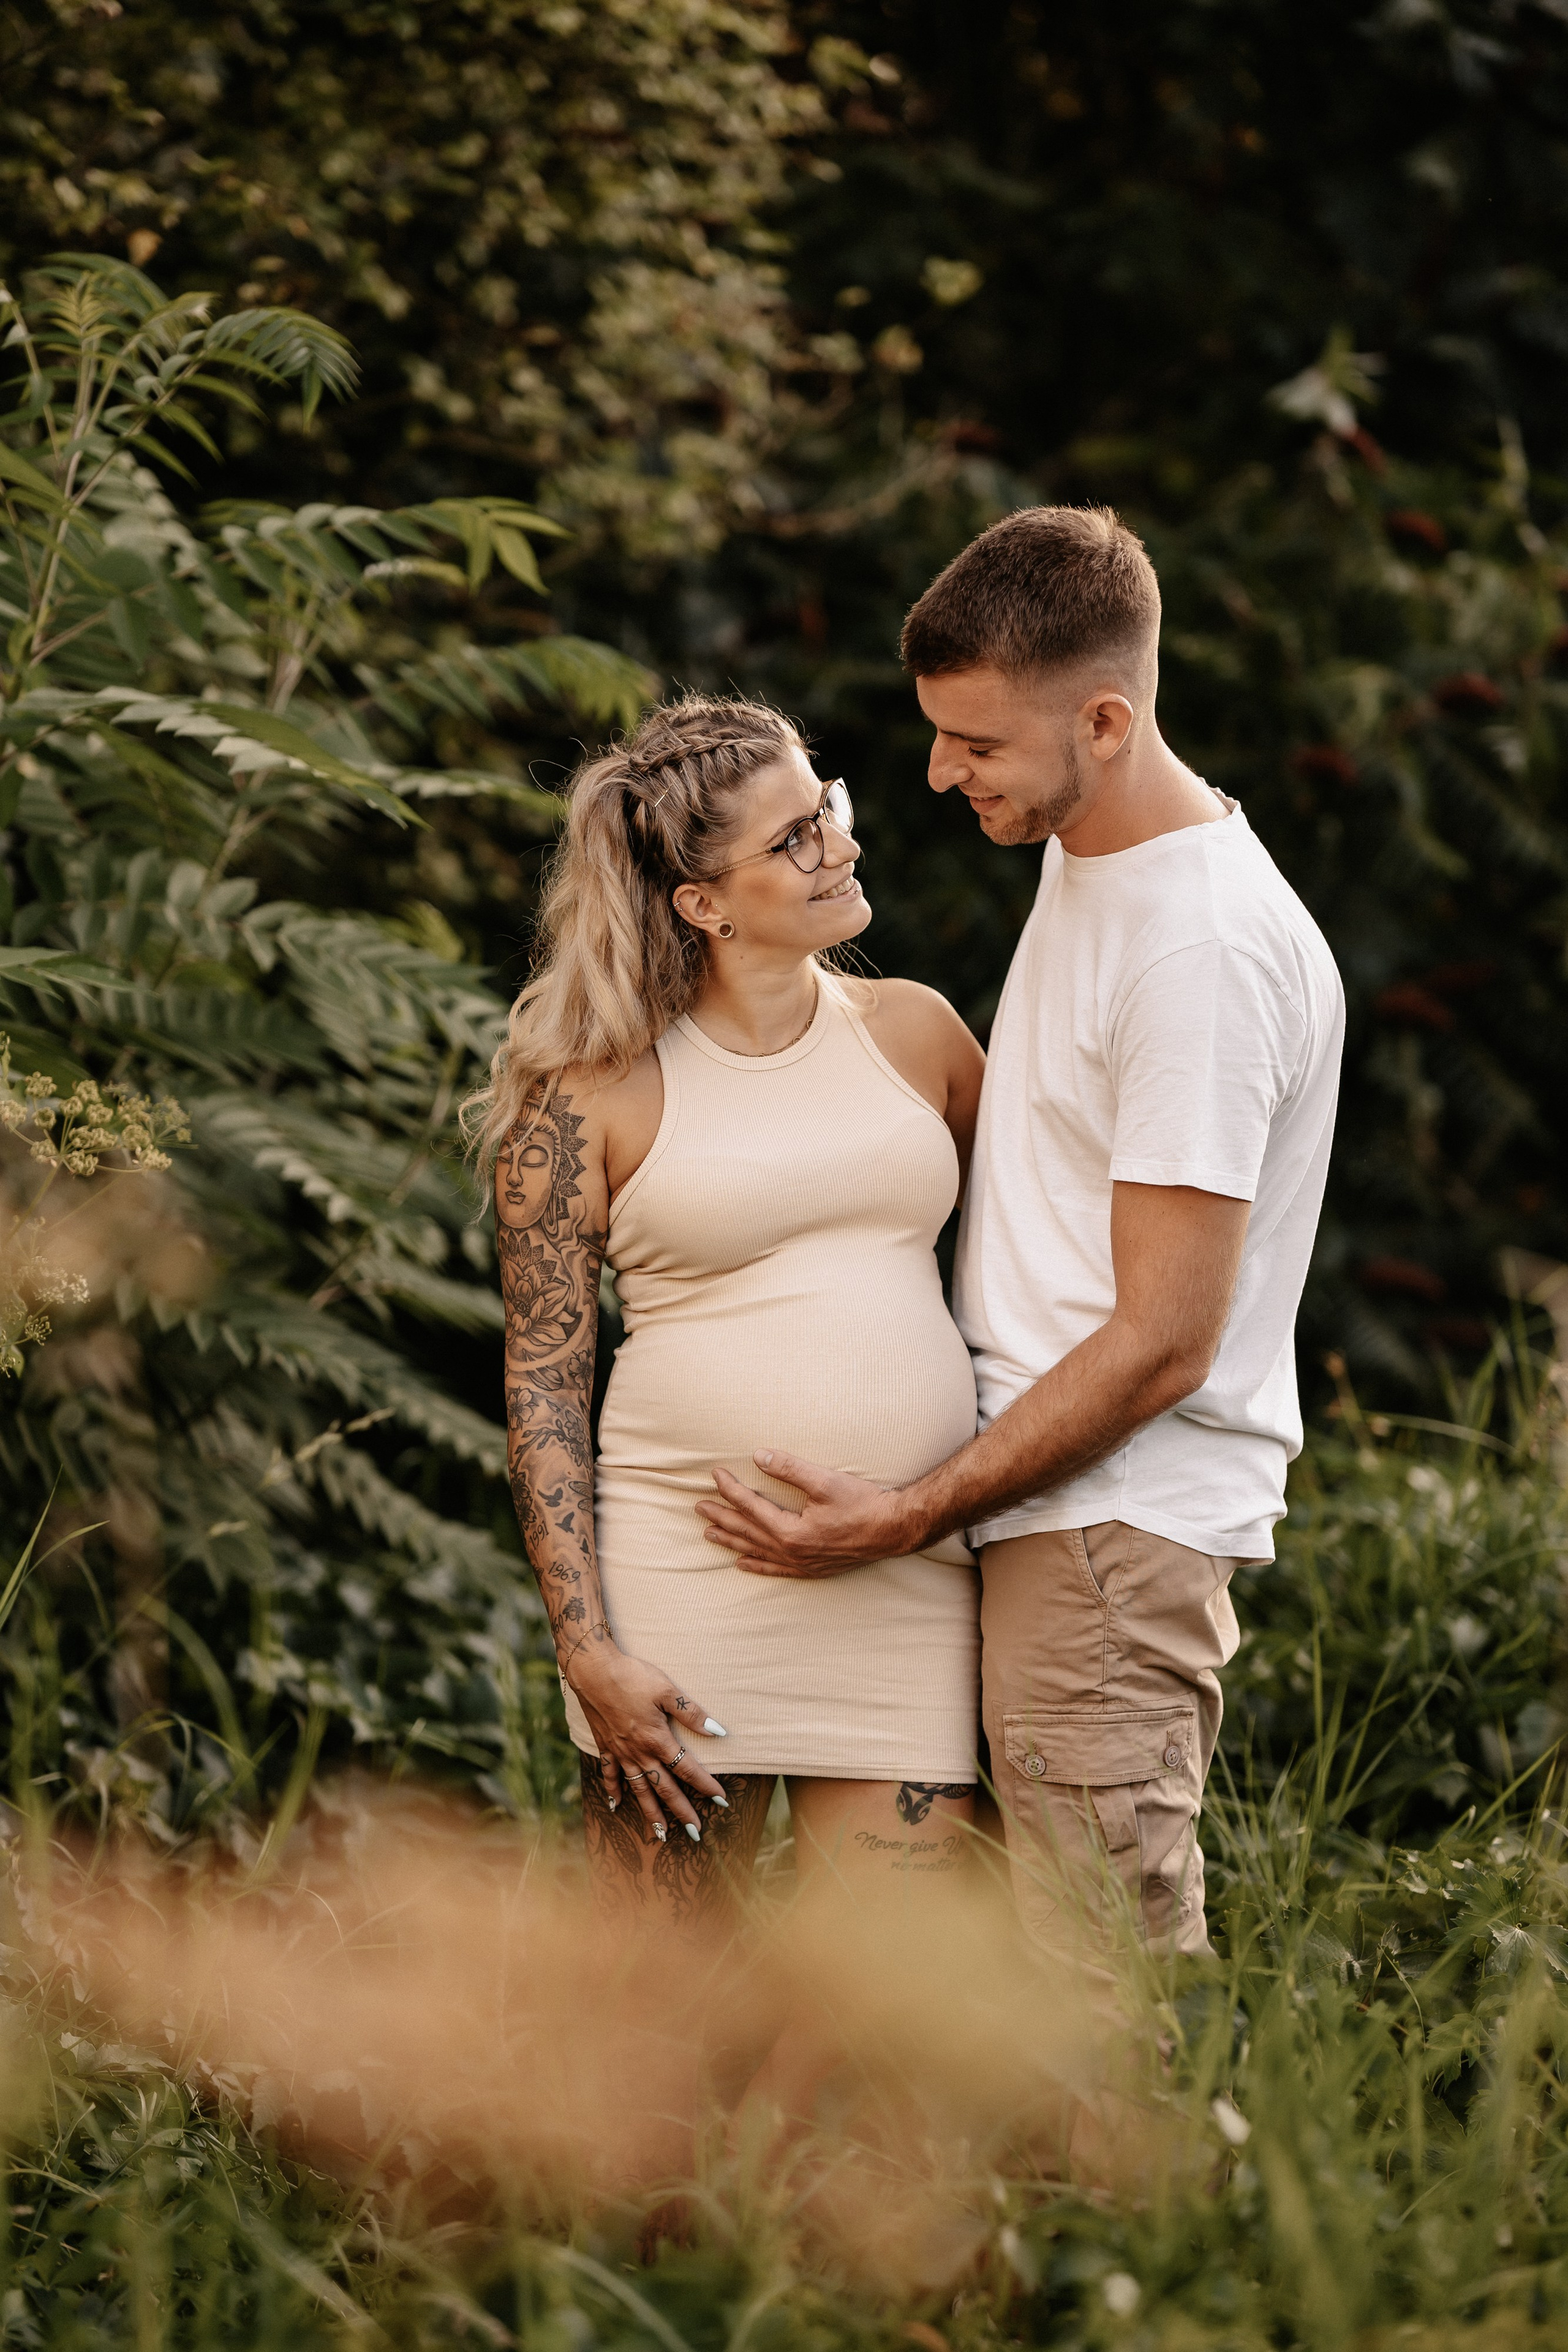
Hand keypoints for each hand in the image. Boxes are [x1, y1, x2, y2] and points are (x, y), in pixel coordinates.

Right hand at [565, 1643, 727, 1842]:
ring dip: (650, 1812)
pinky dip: (613, 1791)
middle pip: (664, 1788)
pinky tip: (616, 1805)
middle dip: (682, 1811)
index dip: (706, 1785)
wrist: (594, 1671)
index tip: (722, 1800)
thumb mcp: (667, 1690)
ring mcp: (620, 1752)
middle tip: (696, 1832)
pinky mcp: (604, 1746)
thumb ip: (692, 1714)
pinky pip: (609, 1775)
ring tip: (660, 1833)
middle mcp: (639, 1752)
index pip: (688, 1769)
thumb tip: (718, 1731)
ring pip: (638, 1789)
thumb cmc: (633, 1676)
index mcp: (657, 1739)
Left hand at [695, 1450, 913, 1577]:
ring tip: (709, 1534)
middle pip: (747, 1531)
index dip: (730, 1489)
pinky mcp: (812, 1569)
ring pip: (757, 1552)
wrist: (893, 1530)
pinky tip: (743, 1564)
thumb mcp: (826, 1480)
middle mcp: (791, 1552)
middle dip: (721, 1517)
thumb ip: (790, 1468)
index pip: (750, 1506)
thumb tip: (759, 1455)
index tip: (715, 1474)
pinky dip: (757, 1566)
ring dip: (732, 1541)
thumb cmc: (863, 1503)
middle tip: (698, 1507)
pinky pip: (776, 1570)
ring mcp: (801, 1564)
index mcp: (790, 1531)